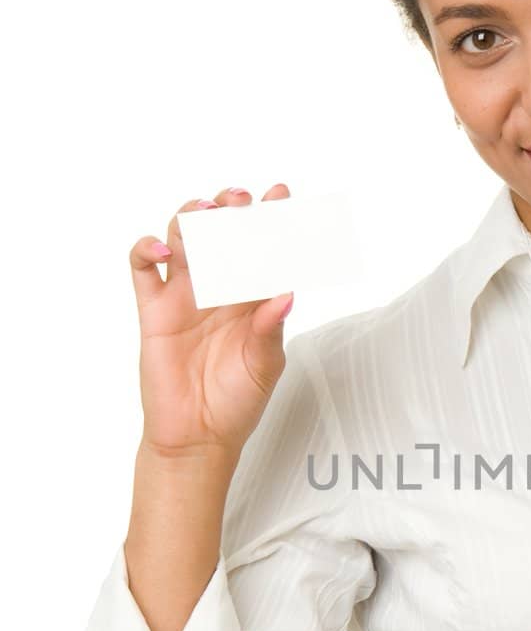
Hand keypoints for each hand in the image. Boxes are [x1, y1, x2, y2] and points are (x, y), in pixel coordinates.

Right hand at [130, 183, 295, 460]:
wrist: (198, 436)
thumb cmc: (237, 401)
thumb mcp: (265, 366)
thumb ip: (272, 330)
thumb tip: (287, 294)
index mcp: (252, 297)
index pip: (262, 248)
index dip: (271, 219)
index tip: (280, 195)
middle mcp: (219, 289)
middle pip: (221, 232)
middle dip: (231, 208)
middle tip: (242, 200)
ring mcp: (184, 295)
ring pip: (182, 239)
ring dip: (192, 218)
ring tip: (208, 214)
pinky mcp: (153, 309)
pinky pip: (143, 268)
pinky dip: (147, 249)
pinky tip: (162, 250)